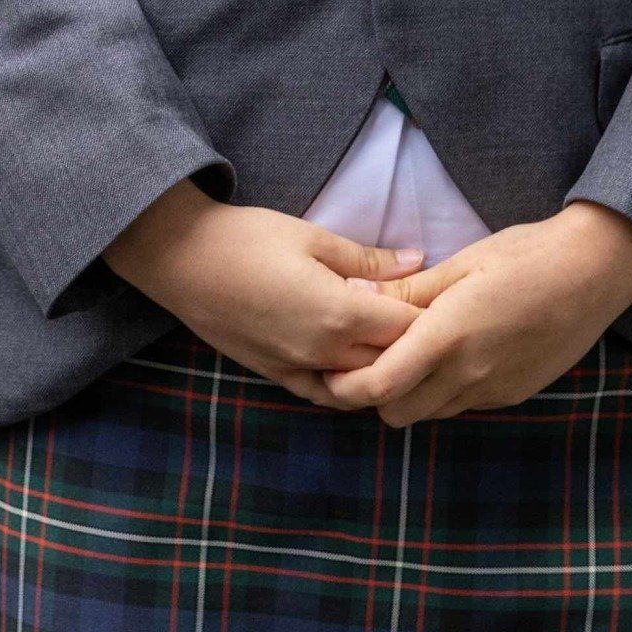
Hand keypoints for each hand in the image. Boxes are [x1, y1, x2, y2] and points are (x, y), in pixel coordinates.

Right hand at [105, 181, 425, 407]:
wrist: (182, 260)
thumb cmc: (248, 239)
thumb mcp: (314, 238)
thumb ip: (368, 259)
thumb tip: (418, 260)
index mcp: (338, 315)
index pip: (406, 329)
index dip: (433, 317)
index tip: (449, 301)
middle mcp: (322, 354)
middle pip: (389, 363)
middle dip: (415, 345)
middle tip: (434, 322)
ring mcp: (297, 371)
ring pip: (359, 386)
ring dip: (383, 369)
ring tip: (399, 343)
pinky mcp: (275, 375)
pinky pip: (324, 393)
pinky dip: (347, 385)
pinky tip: (357, 366)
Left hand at [320, 201, 631, 428]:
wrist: (596, 270)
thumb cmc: (527, 253)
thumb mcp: (462, 262)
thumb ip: (408, 292)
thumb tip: (353, 296)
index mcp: (451, 335)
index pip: (379, 385)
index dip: (346, 385)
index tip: (331, 365)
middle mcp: (470, 374)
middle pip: (396, 412)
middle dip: (372, 394)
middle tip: (365, 356)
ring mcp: (494, 390)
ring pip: (428, 413)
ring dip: (408, 393)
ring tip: (407, 353)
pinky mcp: (513, 395)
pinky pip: (461, 405)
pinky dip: (442, 390)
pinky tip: (450, 355)